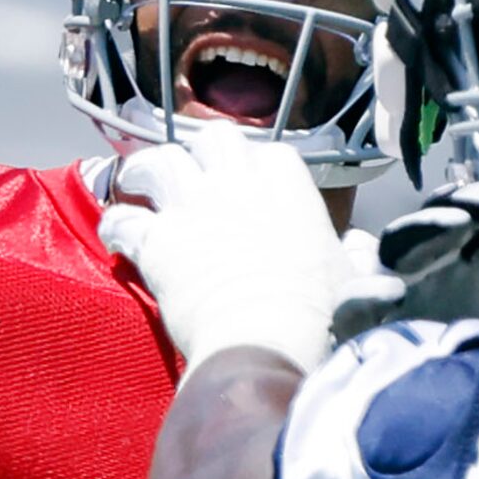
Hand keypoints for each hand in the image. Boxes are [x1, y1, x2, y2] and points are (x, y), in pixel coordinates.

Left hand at [100, 124, 346, 374]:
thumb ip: (357, 253)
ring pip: (157, 161)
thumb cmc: (322, 312)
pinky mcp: (158, 239)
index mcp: (287, 182)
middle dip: (198, 151)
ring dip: (144, 171)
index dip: (253, 165)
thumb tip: (363, 248)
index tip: (247, 182)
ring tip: (135, 183)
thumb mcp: (355, 276)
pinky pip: (125, 218)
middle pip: (210, 139)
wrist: (271, 339)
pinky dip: (117, 223)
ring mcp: (193, 205)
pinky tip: (116, 234)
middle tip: (190, 171)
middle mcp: (236, 181)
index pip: (267, 153)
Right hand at [334, 183, 478, 344]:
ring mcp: (389, 297)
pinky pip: (349, 308)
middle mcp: (425, 270)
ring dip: (422, 231)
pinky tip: (393, 294)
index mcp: (465, 260)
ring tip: (457, 225)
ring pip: (392, 248)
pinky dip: (365, 296)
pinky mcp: (361, 335)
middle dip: (468, 204)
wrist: (447, 426)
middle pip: (437, 218)